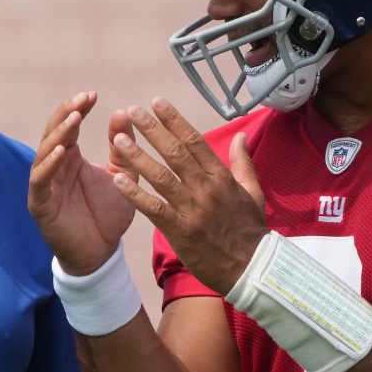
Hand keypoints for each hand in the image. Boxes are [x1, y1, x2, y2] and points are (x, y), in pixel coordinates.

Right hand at [28, 92, 136, 275]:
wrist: (102, 253)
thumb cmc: (108, 214)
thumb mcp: (122, 175)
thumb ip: (122, 147)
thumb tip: (123, 112)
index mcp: (70, 158)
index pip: (68, 125)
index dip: (77, 108)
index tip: (93, 94)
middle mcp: (54, 167)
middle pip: (53, 133)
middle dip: (66, 114)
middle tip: (83, 99)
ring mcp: (45, 185)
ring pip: (44, 152)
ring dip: (58, 135)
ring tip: (74, 119)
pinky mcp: (41, 205)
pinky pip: (40, 181)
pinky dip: (48, 165)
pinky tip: (62, 153)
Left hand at [110, 97, 266, 294]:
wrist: (253, 269)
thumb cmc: (251, 231)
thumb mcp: (253, 193)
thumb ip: (243, 163)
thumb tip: (240, 135)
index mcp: (221, 178)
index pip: (195, 141)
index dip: (175, 120)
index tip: (158, 102)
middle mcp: (206, 189)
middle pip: (176, 153)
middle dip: (153, 130)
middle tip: (133, 110)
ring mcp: (193, 210)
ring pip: (162, 177)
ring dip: (139, 157)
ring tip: (120, 140)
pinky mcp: (181, 232)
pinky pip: (154, 209)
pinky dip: (135, 194)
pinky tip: (118, 181)